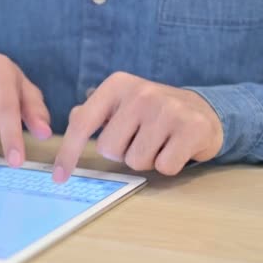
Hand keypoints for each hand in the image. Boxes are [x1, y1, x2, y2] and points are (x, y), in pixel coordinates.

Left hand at [53, 72, 222, 182]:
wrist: (203, 111)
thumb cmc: (153, 113)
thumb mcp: (121, 104)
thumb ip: (94, 113)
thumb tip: (73, 117)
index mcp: (118, 85)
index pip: (83, 123)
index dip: (68, 153)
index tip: (59, 177)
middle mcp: (141, 92)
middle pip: (109, 149)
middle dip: (122, 153)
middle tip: (140, 139)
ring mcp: (168, 109)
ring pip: (136, 161)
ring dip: (146, 160)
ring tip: (159, 143)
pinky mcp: (192, 128)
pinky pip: (164, 167)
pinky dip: (168, 166)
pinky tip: (176, 148)